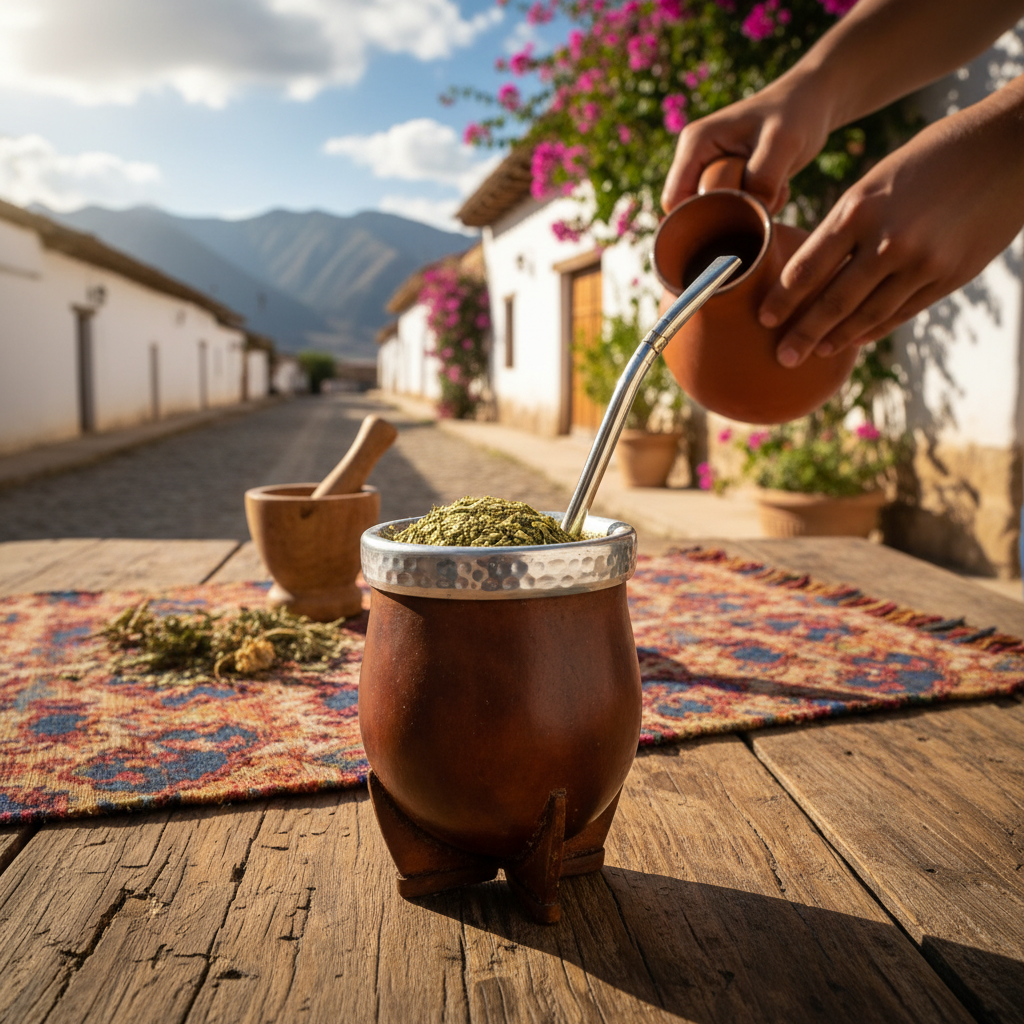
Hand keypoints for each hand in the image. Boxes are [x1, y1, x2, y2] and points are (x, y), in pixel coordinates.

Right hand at [660, 74, 833, 215]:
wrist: (812, 100)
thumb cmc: (798, 112)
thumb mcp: (785, 141)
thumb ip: (764, 178)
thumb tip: (748, 215)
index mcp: (695, 144)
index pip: (673, 200)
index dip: (697, 220)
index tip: (738, 221)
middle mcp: (695, 159)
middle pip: (692, 211)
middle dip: (727, 218)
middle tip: (765, 204)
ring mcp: (710, 170)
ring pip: (714, 214)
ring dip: (745, 215)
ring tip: (775, 193)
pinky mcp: (727, 181)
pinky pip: (731, 211)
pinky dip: (755, 210)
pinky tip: (776, 193)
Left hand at [761, 75, 1023, 367]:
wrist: (1010, 147)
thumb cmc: (933, 156)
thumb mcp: (877, 180)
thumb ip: (846, 224)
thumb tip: (814, 268)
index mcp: (859, 210)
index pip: (806, 267)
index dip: (782, 299)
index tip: (764, 318)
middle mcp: (888, 242)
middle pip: (833, 301)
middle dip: (803, 333)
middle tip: (781, 356)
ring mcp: (922, 264)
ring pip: (868, 314)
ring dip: (837, 339)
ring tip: (814, 353)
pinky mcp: (950, 277)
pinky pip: (902, 312)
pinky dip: (875, 329)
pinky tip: (855, 340)